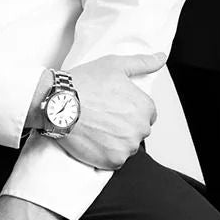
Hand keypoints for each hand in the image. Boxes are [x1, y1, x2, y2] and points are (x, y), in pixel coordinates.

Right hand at [53, 52, 163, 169]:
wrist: (58, 104)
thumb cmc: (84, 84)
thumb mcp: (115, 65)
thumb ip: (142, 63)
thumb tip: (161, 58)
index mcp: (144, 107)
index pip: (147, 114)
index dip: (130, 109)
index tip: (114, 107)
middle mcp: (140, 129)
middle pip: (137, 130)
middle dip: (124, 125)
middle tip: (103, 116)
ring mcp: (127, 147)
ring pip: (127, 146)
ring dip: (115, 140)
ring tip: (96, 126)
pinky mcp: (112, 161)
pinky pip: (115, 160)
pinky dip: (106, 153)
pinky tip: (93, 139)